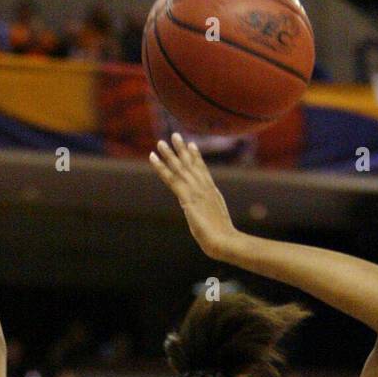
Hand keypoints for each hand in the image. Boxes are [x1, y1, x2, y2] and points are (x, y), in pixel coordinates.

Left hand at [149, 133, 237, 259]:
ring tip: (161, 142)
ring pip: (179, 168)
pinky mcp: (187, 197)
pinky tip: (153, 157)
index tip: (192, 145)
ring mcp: (195, 191)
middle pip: (191, 165)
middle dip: (182, 150)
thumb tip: (217, 226)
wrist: (224, 241)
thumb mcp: (220, 225)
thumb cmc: (224, 240)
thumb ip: (214, 219)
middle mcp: (204, 188)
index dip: (196, 158)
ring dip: (169, 154)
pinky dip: (160, 167)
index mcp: (212, 194)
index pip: (203, 171)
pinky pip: (170, 178)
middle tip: (175, 135)